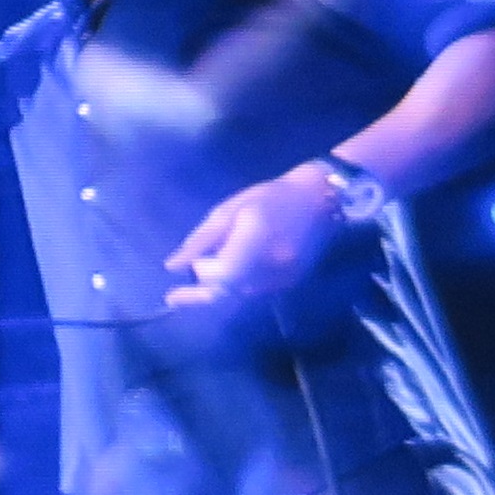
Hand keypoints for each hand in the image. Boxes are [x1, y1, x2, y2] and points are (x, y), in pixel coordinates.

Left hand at [161, 167, 344, 309]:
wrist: (321, 200)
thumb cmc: (272, 197)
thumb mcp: (229, 210)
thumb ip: (202, 240)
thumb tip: (173, 266)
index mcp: (255, 244)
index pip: (222, 280)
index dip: (197, 292)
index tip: (172, 295)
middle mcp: (272, 268)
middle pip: (228, 296)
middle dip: (202, 296)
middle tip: (177, 296)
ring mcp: (284, 280)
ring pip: (239, 298)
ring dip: (218, 291)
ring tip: (205, 272)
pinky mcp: (290, 284)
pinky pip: (253, 293)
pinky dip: (235, 287)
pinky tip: (227, 272)